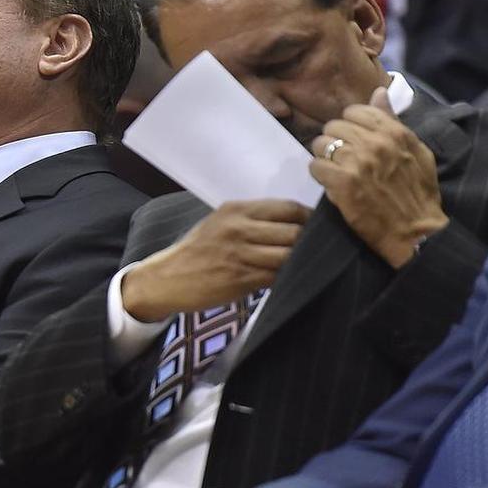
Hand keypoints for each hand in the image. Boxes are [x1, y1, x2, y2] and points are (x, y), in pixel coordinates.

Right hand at [122, 200, 310, 321]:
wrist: (167, 278)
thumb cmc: (197, 251)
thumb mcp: (220, 224)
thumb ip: (252, 221)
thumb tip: (291, 225)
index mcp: (236, 209)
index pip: (286, 208)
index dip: (308, 218)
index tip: (318, 227)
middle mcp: (239, 228)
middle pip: (293, 231)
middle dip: (310, 241)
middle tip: (321, 249)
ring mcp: (240, 254)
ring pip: (288, 256)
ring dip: (301, 262)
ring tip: (309, 265)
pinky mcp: (240, 279)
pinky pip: (276, 277)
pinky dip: (287, 278)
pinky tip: (292, 280)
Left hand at [309, 87, 448, 267]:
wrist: (416, 232)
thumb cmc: (418, 193)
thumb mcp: (416, 151)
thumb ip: (394, 121)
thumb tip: (378, 92)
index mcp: (394, 132)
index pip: (355, 111)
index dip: (349, 125)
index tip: (353, 140)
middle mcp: (375, 143)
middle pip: (333, 127)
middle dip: (334, 141)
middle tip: (341, 159)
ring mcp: (357, 162)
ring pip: (321, 144)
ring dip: (324, 158)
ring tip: (336, 171)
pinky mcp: (342, 183)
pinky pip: (315, 166)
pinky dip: (319, 174)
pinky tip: (331, 183)